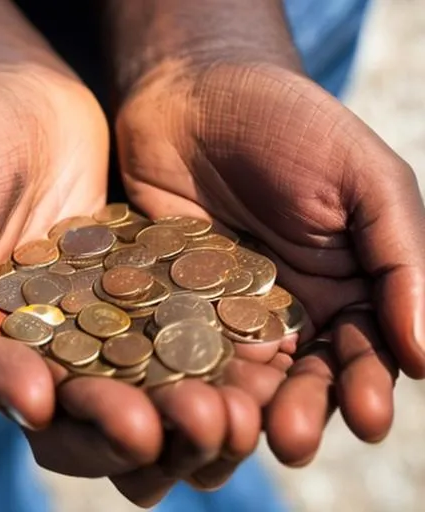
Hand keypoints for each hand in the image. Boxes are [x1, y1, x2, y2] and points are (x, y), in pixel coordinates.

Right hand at [0, 60, 286, 505]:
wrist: (33, 112)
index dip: (0, 384)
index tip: (37, 397)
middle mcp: (25, 344)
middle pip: (62, 406)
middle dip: (102, 424)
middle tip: (147, 433)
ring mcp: (87, 331)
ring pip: (124, 389)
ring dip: (163, 414)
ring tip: (210, 424)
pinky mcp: (138, 308)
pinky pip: (169, 345)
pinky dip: (199, 368)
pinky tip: (235, 387)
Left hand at [115, 61, 424, 465]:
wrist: (195, 96)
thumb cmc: (290, 126)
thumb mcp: (363, 180)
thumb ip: (401, 258)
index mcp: (344, 286)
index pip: (362, 352)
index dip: (367, 386)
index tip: (369, 417)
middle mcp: (288, 308)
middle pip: (299, 377)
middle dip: (301, 410)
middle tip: (290, 439)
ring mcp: (226, 309)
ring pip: (239, 374)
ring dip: (242, 407)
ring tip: (239, 432)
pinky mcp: (172, 301)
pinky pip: (180, 347)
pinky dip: (185, 375)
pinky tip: (185, 398)